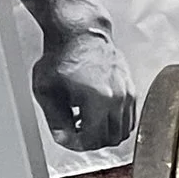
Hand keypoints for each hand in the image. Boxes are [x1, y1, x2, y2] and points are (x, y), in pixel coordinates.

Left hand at [32, 25, 135, 151]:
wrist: (81, 33)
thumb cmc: (63, 56)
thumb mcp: (46, 90)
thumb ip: (55, 119)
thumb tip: (63, 138)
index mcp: (98, 100)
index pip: (92, 140)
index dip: (76, 144)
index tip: (66, 137)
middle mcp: (118, 98)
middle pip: (111, 139)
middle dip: (92, 141)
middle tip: (75, 133)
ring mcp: (128, 93)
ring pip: (124, 131)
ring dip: (105, 132)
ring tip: (86, 122)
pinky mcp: (132, 88)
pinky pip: (129, 118)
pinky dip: (115, 122)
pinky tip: (97, 113)